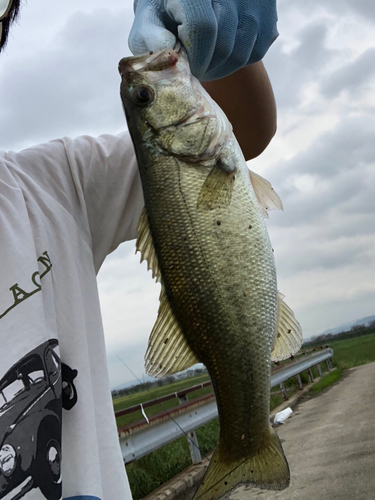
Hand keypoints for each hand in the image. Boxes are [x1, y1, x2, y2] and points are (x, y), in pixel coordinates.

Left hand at [128, 0, 277, 80]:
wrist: (192, 2)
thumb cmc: (166, 11)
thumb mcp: (149, 20)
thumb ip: (150, 36)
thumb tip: (168, 51)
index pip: (204, 28)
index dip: (196, 57)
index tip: (188, 66)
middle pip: (225, 45)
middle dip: (208, 66)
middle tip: (195, 67)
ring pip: (242, 52)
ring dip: (222, 68)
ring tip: (206, 61)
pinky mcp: (267, 10)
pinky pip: (256, 51)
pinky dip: (238, 60)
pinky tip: (222, 51)